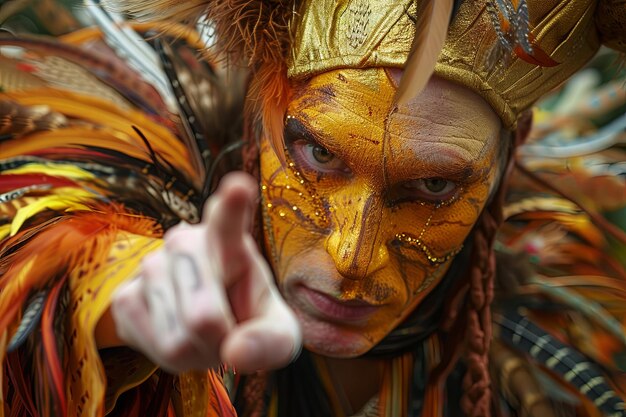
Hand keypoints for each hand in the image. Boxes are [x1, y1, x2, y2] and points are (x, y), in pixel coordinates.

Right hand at [111, 172, 301, 372]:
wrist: (209, 328)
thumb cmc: (248, 321)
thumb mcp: (277, 334)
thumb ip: (270, 343)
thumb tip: (234, 354)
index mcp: (232, 242)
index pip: (230, 221)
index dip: (232, 206)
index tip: (239, 187)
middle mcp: (187, 243)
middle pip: (204, 316)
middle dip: (221, 343)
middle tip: (229, 336)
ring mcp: (152, 266)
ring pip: (177, 336)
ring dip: (196, 352)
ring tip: (204, 334)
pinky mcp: (124, 295)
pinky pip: (150, 343)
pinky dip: (169, 356)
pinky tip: (177, 334)